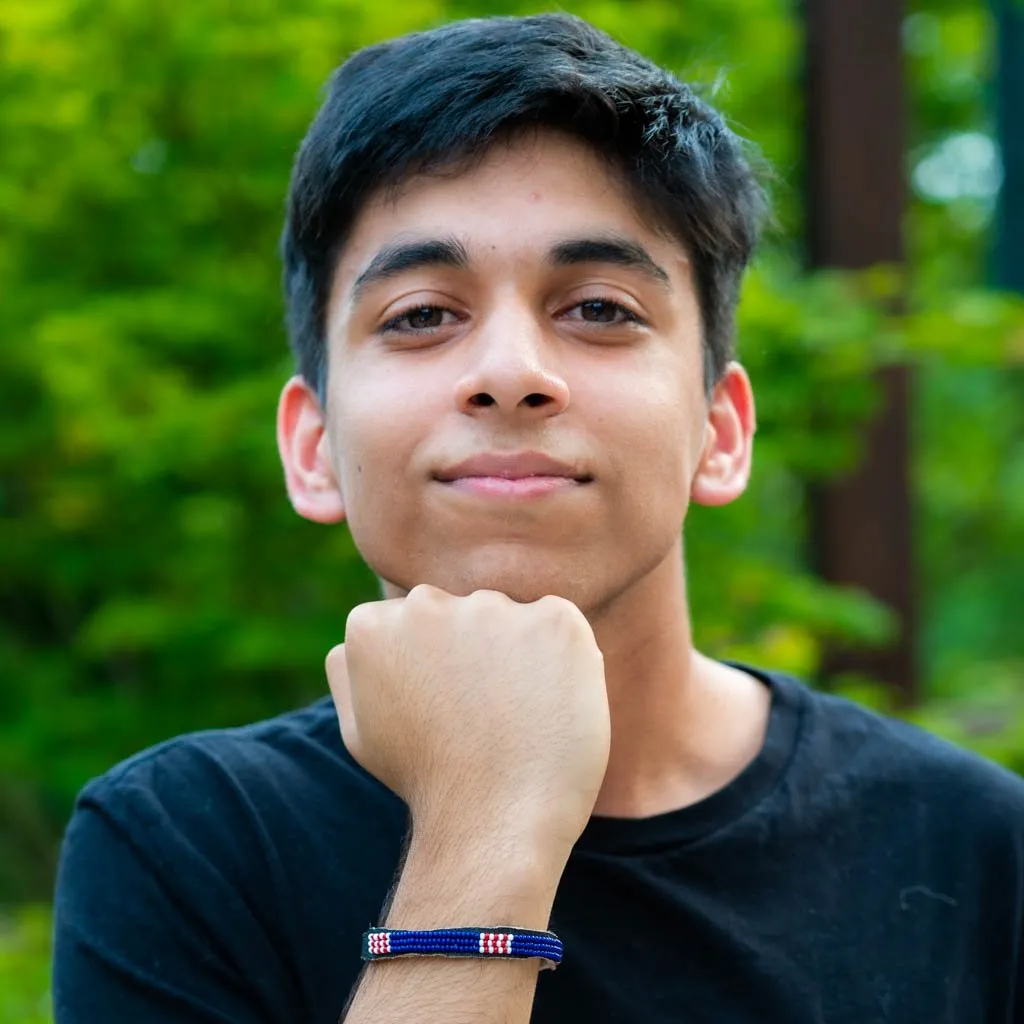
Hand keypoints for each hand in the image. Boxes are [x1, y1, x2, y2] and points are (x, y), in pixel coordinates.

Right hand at [327, 585, 609, 865]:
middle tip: (486, 715)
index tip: (445, 708)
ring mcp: (492, 608)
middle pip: (464, 612)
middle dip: (477, 651)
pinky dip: (562, 658)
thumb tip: (363, 633)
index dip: (437, 666)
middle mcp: (427, 603)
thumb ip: (350, 670)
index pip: (415, 620)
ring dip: (519, 653)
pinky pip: (560, 625)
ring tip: (519, 716)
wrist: (494, 823)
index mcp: (373, 624)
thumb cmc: (427, 781)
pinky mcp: (553, 621)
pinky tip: (551, 704)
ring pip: (512, 618)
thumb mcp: (360, 730)